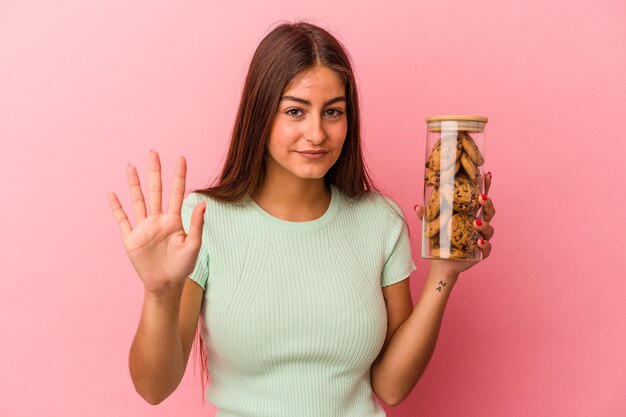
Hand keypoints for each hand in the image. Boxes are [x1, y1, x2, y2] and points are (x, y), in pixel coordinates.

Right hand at [107, 151, 205, 295]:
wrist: (166, 284)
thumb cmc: (183, 266)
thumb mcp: (194, 246)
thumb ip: (197, 225)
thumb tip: (203, 203)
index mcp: (174, 220)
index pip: (177, 193)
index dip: (179, 176)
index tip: (181, 158)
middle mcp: (158, 220)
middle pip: (155, 191)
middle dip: (155, 172)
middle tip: (153, 153)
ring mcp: (144, 228)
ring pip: (138, 201)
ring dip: (134, 184)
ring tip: (131, 166)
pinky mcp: (131, 238)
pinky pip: (122, 220)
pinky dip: (117, 208)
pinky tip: (112, 194)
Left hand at [414, 172, 495, 275]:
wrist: (442, 262)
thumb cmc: (440, 239)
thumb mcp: (432, 225)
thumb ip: (426, 216)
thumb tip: (417, 206)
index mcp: (470, 214)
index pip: (480, 198)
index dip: (486, 186)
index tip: (487, 175)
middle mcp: (479, 224)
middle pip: (489, 211)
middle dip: (487, 204)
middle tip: (481, 199)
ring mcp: (481, 238)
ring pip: (489, 229)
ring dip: (485, 225)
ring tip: (476, 223)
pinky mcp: (481, 252)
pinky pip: (487, 248)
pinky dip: (484, 245)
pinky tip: (479, 242)